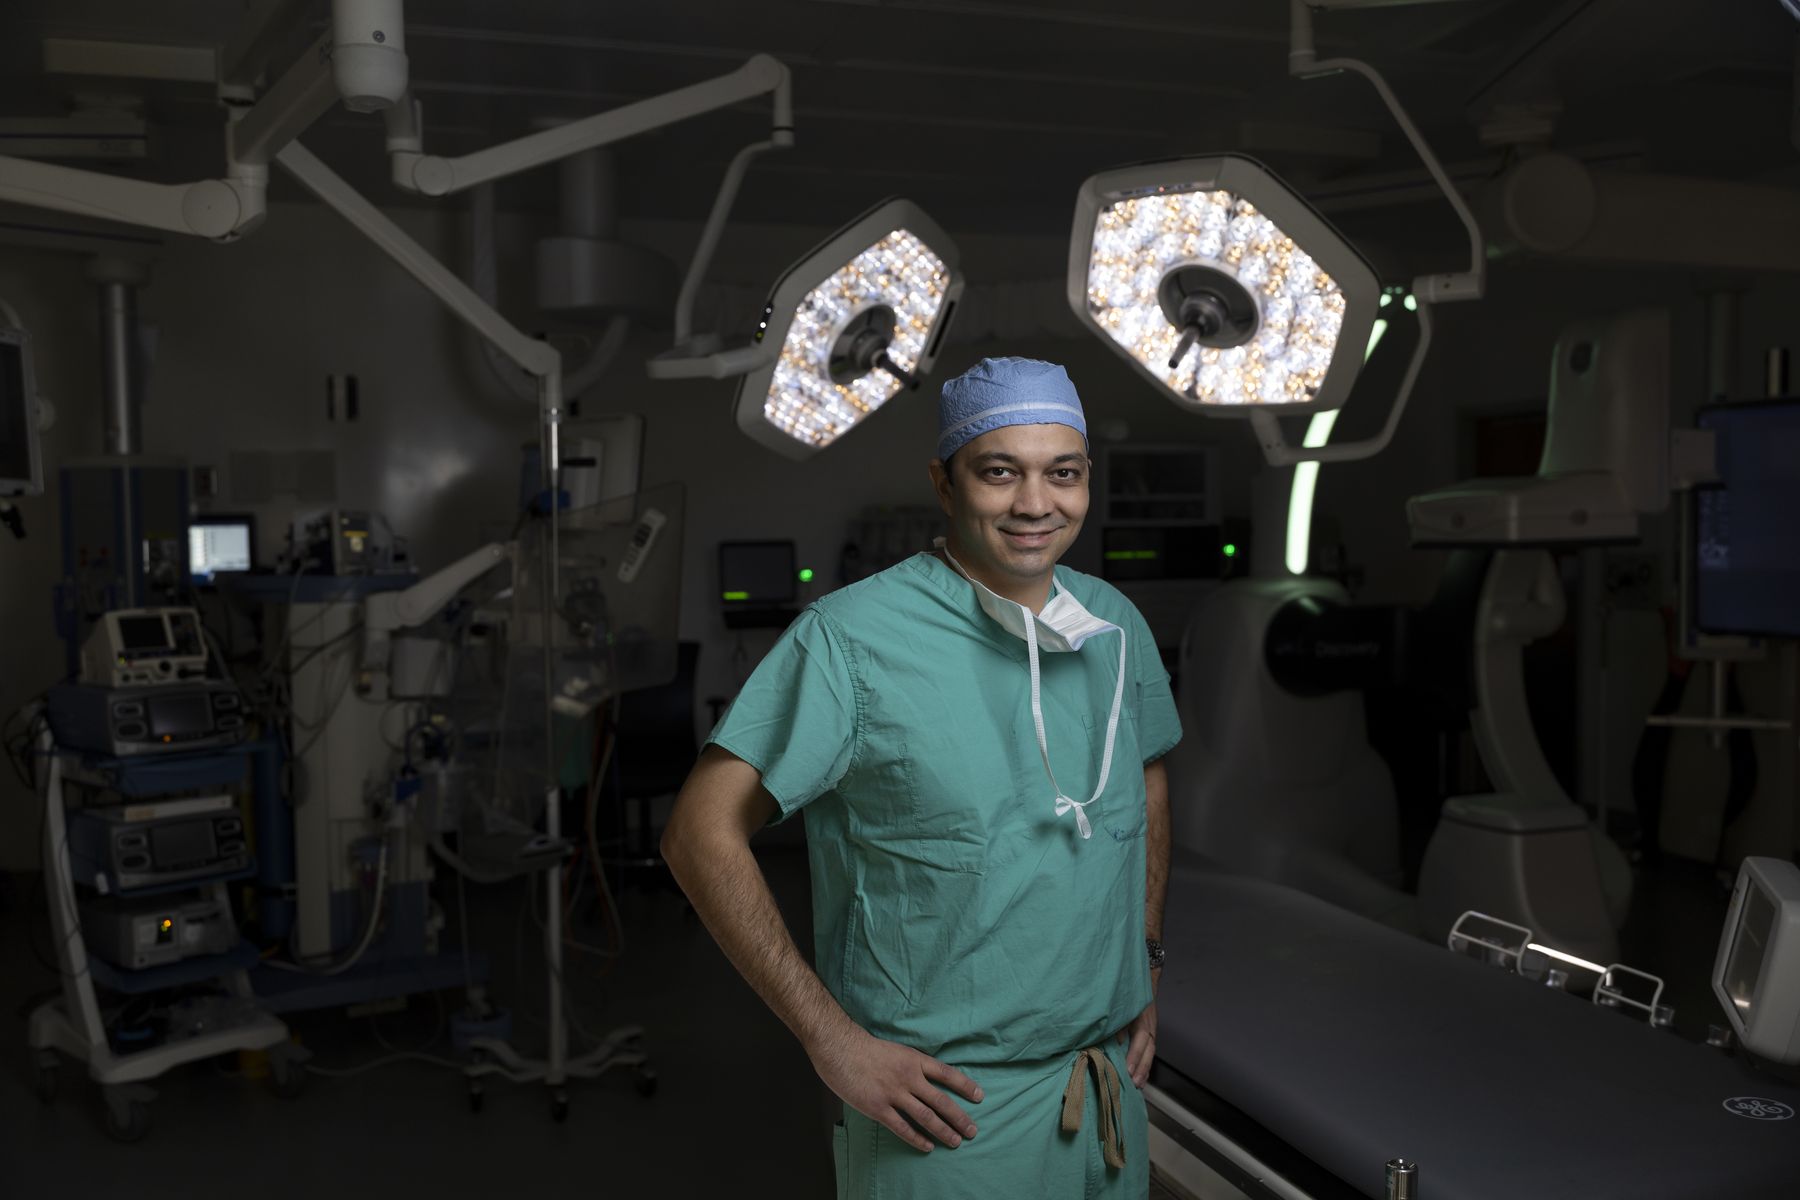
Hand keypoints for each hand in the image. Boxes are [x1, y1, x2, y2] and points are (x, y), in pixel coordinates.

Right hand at [807, 1023, 982, 1152]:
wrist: (839, 1047)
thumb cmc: (864, 1047)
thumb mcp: (896, 1050)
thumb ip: (911, 1065)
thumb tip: (924, 1080)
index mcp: (914, 1060)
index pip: (947, 1074)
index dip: (965, 1086)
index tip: (980, 1097)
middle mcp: (909, 1077)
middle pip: (941, 1101)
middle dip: (959, 1118)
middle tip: (972, 1131)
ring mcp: (894, 1093)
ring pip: (926, 1116)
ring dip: (943, 1131)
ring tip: (956, 1142)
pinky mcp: (878, 1108)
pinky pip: (902, 1127)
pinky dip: (917, 1138)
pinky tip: (927, 1146)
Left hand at [1116, 998, 1156, 1087]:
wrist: (1143, 985)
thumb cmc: (1129, 996)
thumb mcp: (1123, 1006)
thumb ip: (1119, 1023)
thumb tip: (1116, 1042)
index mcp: (1142, 1021)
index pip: (1140, 1041)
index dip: (1134, 1056)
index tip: (1127, 1069)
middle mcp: (1150, 1028)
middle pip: (1149, 1051)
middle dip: (1141, 1068)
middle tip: (1134, 1083)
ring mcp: (1152, 1033)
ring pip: (1150, 1054)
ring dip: (1145, 1070)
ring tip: (1138, 1085)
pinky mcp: (1150, 1036)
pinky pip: (1149, 1053)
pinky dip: (1146, 1066)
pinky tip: (1141, 1078)